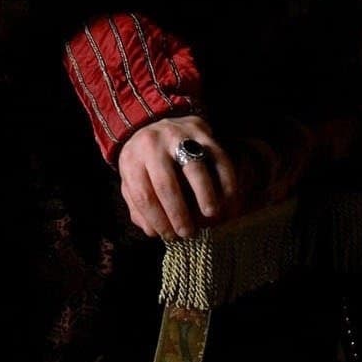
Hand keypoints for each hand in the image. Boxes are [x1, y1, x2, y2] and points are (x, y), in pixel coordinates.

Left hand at [117, 115, 237, 240]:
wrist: (158, 124)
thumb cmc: (145, 162)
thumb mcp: (131, 179)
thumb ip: (137, 205)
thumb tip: (152, 231)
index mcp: (131, 159)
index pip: (143, 195)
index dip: (158, 220)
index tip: (170, 237)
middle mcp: (153, 144)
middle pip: (166, 183)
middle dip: (179, 213)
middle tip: (189, 233)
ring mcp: (178, 136)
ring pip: (195, 167)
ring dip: (205, 195)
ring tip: (211, 216)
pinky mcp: (202, 133)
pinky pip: (219, 159)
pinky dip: (227, 183)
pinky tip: (229, 203)